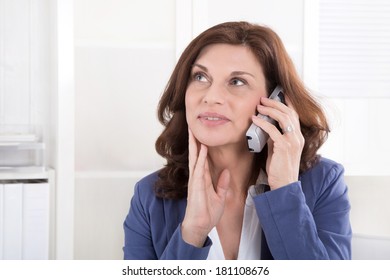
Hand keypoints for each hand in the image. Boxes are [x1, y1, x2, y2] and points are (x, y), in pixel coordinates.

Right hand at [181, 129, 230, 246]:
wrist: (200, 226)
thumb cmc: (207, 213)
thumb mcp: (219, 196)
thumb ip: (222, 184)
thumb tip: (226, 172)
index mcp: (202, 178)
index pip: (201, 158)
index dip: (201, 145)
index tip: (201, 134)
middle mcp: (197, 176)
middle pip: (195, 154)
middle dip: (194, 140)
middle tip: (192, 125)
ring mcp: (195, 180)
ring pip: (194, 158)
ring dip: (194, 144)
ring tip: (193, 130)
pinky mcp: (195, 186)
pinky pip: (198, 169)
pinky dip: (200, 158)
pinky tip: (202, 148)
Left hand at [251, 95, 304, 189]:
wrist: (284, 185)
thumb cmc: (279, 169)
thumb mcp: (278, 149)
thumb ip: (275, 137)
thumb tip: (266, 126)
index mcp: (297, 137)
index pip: (295, 115)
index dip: (287, 102)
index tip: (279, 93)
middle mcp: (297, 137)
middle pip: (289, 113)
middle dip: (275, 103)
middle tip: (263, 99)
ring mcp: (292, 141)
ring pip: (283, 118)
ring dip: (269, 110)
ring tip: (259, 106)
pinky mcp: (284, 147)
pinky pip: (273, 130)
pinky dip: (263, 123)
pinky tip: (255, 120)